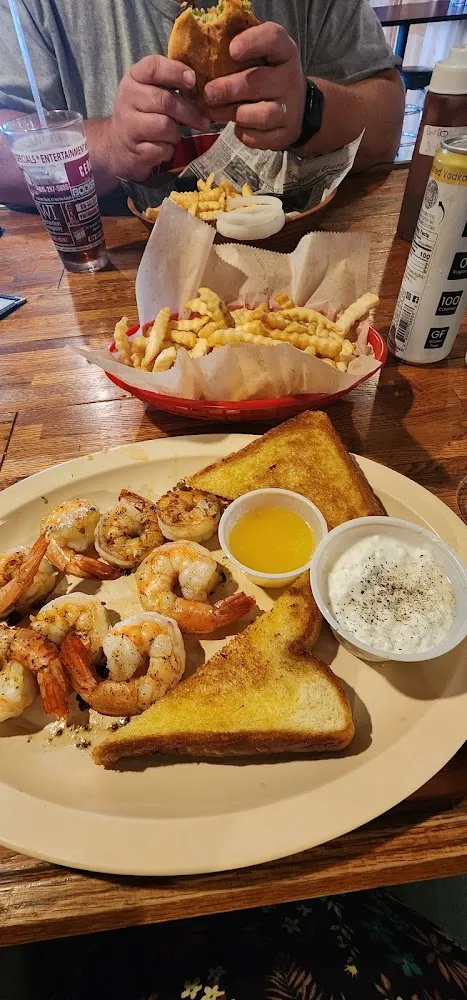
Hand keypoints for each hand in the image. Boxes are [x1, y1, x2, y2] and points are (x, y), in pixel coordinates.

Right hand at [106, 55, 210, 180]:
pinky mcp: (135, 149)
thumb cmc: (143, 113)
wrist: (118, 145)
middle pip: (166, 101)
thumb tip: (203, 84)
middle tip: (204, 121)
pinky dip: (168, 150)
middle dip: (189, 112)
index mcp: (134, 78)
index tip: (193, 81)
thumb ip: (171, 83)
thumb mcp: (151, 91)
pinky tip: (162, 147)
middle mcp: (128, 97)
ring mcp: (129, 124)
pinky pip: (162, 149)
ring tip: (173, 134)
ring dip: (176, 133)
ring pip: (165, 126)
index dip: (175, 71)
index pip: (153, 66)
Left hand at [203, 23, 305, 150]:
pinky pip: (260, 137)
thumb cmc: (268, 76)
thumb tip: (204, 51)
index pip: (274, 38)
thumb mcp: (262, 56)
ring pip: (262, 114)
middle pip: (259, 82)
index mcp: (284, 52)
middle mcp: (291, 79)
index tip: (231, 50)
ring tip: (214, 112)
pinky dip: (244, 133)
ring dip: (234, 113)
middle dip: (229, 89)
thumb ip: (240, 51)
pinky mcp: (285, 134)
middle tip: (208, 93)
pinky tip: (235, 126)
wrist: (296, 109)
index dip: (252, 42)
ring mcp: (291, 109)